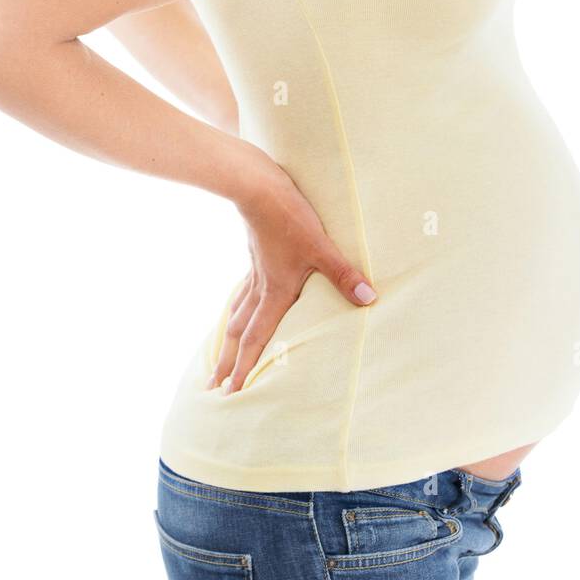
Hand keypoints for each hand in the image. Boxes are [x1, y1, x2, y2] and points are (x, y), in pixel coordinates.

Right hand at [204, 144, 376, 391]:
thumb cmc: (289, 217)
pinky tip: (239, 307)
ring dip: (228, 338)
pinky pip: (242, 291)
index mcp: (274, 292)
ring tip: (218, 356)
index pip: (257, 339)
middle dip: (226, 362)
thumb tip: (368, 299)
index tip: (229, 393)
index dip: (244, 368)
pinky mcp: (255, 254)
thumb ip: (344, 274)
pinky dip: (237, 308)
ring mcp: (254, 270)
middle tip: (211, 387)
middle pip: (239, 332)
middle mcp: (260, 287)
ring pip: (237, 312)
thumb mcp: (321, 246)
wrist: (257, 186)